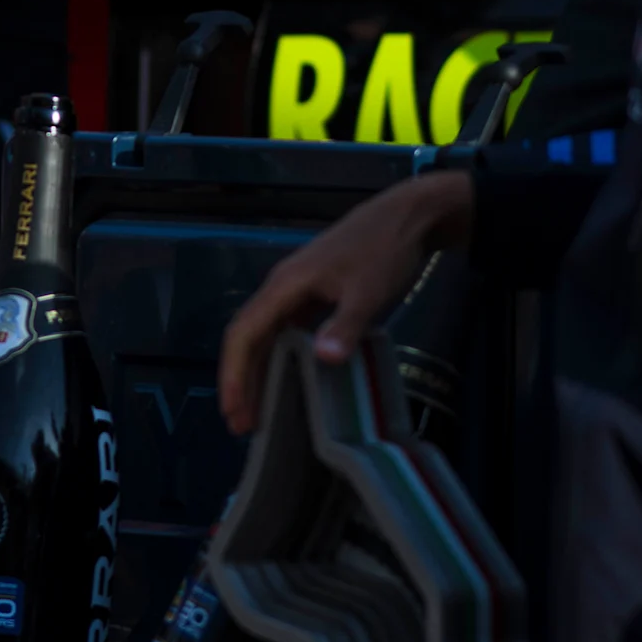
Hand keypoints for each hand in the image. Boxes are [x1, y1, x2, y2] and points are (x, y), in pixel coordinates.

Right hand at [218, 169, 470, 432]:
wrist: (408, 216)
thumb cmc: (384, 249)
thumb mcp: (369, 290)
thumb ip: (345, 325)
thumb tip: (323, 359)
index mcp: (285, 284)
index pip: (244, 332)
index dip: (234, 373)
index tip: (234, 410)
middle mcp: (282, 287)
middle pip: (249, 337)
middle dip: (241, 381)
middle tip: (242, 425)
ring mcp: (298, 290)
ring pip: (267, 336)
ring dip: (259, 372)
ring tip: (260, 413)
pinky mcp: (315, 294)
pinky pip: (287, 331)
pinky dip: (281, 358)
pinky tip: (290, 380)